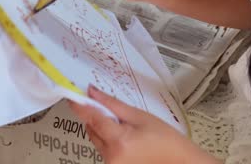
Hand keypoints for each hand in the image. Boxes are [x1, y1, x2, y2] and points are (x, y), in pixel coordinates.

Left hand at [69, 85, 219, 163]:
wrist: (178, 160)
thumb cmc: (165, 140)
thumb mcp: (139, 116)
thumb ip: (113, 105)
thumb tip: (93, 93)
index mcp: (119, 141)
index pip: (91, 118)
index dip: (80, 105)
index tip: (72, 95)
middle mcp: (111, 156)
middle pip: (91, 128)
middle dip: (96, 115)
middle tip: (110, 108)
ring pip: (94, 138)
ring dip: (101, 127)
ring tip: (125, 126)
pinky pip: (101, 147)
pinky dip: (107, 138)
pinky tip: (124, 136)